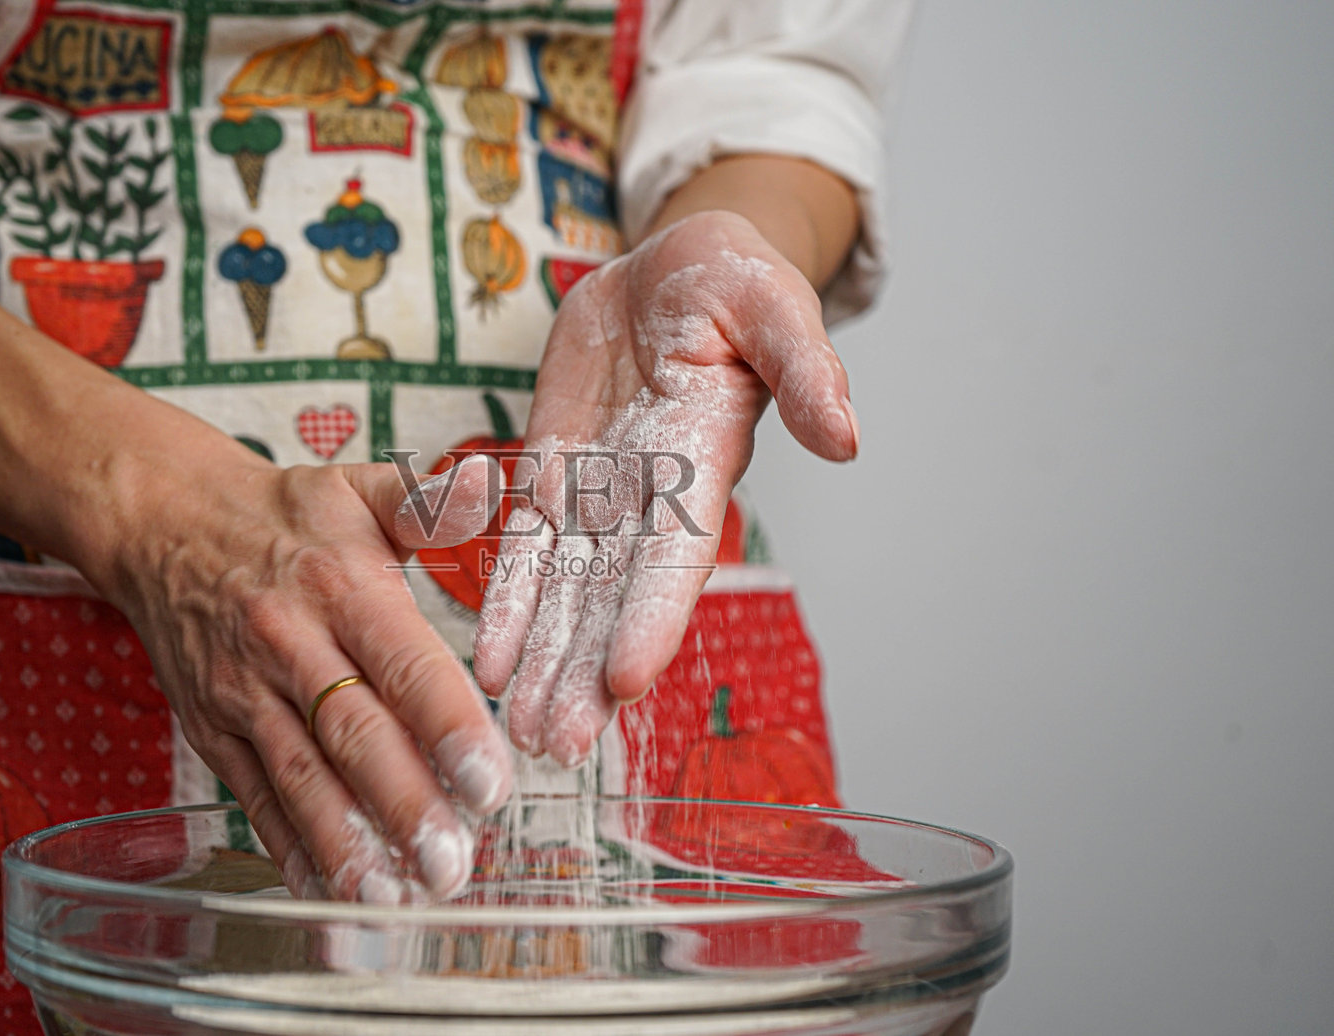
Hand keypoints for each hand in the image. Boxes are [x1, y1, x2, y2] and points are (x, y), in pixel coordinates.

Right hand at [93, 445, 511, 902]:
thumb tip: (491, 485)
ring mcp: (246, 694)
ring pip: (300, 777)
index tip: (490, 782)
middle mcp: (292, 645)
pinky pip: (254, 795)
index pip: (402, 663)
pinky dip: (289, 846)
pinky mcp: (214, 729)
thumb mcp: (357, 490)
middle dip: (405, 806)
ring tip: (394, 897)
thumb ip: (428, 503)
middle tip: (453, 864)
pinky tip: (327, 890)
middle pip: (353, 736)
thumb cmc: (281, 515)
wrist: (162, 524)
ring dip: (347, 843)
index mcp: (342, 587)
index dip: (447, 726)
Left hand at [472, 211, 858, 765]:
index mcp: (703, 463)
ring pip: (563, 590)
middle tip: (556, 745)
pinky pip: (522, 546)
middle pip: (612, 598)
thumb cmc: (734, 281)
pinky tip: (487, 664)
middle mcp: (650, 498)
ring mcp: (599, 490)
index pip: (676, 555)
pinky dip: (504, 602)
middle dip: (585, 671)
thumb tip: (846, 434)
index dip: (650, 616)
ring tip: (519, 731)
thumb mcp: (774, 305)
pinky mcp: (553, 471)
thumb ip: (806, 368)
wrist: (671, 267)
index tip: (624, 680)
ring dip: (543, 660)